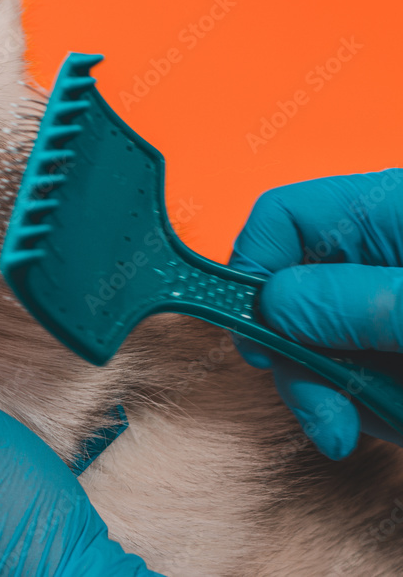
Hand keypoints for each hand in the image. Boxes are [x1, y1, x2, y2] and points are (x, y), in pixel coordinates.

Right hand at [228, 169, 402, 459]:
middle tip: (323, 414)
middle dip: (295, 360)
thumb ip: (354, 303)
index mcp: (388, 215)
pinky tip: (388, 422)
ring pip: (310, 347)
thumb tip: (273, 306)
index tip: (258, 333)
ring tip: (368, 427)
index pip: (282, 219)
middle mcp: (376, 260)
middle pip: (285, 295)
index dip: (253, 269)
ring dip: (328, 397)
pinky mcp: (393, 354)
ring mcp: (383, 310)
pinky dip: (357, 409)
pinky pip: (347, 380)